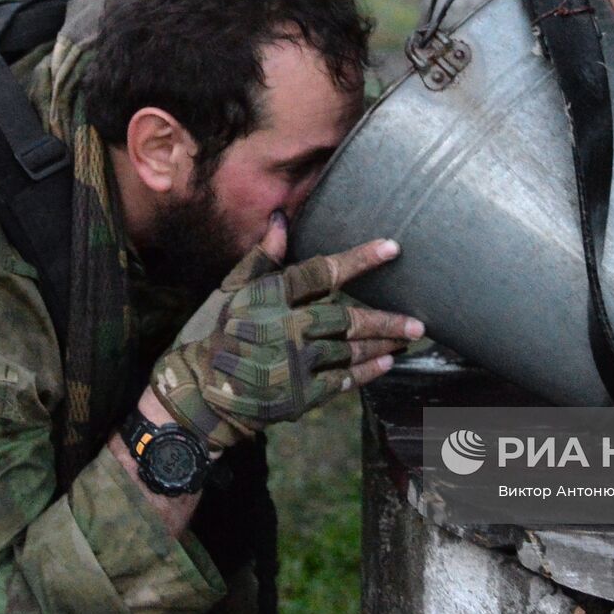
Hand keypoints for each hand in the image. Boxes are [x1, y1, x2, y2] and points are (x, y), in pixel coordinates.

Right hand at [150, 214, 423, 450]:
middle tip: (418, 320)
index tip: (393, 248)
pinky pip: (341, 382)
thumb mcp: (229, 291)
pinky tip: (386, 364)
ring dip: (383, 344)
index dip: (360, 258)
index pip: (323, 272)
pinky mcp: (298, 396)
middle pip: (347, 318)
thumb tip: (282, 217)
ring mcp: (294, 365)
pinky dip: (366, 372)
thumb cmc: (211, 335)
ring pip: (350, 351)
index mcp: (270, 298)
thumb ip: (262, 257)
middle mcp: (286, 329)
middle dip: (385, 318)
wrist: (195, 395)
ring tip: (410, 338)